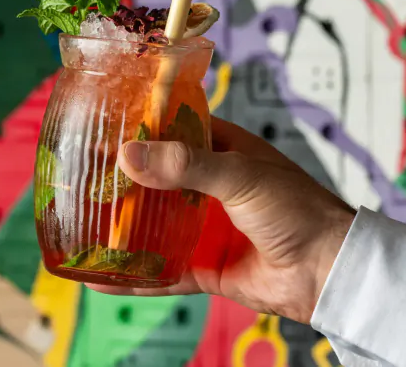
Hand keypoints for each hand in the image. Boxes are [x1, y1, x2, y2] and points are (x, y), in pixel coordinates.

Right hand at [86, 116, 355, 324]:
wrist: (328, 271)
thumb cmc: (296, 209)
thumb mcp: (240, 174)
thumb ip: (186, 165)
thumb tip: (130, 156)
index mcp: (221, 151)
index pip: (172, 130)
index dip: (138, 129)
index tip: (100, 126)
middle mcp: (208, 186)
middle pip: (154, 179)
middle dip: (120, 180)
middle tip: (77, 177)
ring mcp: (203, 228)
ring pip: (152, 226)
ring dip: (121, 228)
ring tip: (77, 225)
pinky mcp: (203, 266)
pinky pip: (161, 271)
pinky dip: (134, 276)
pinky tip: (102, 278)